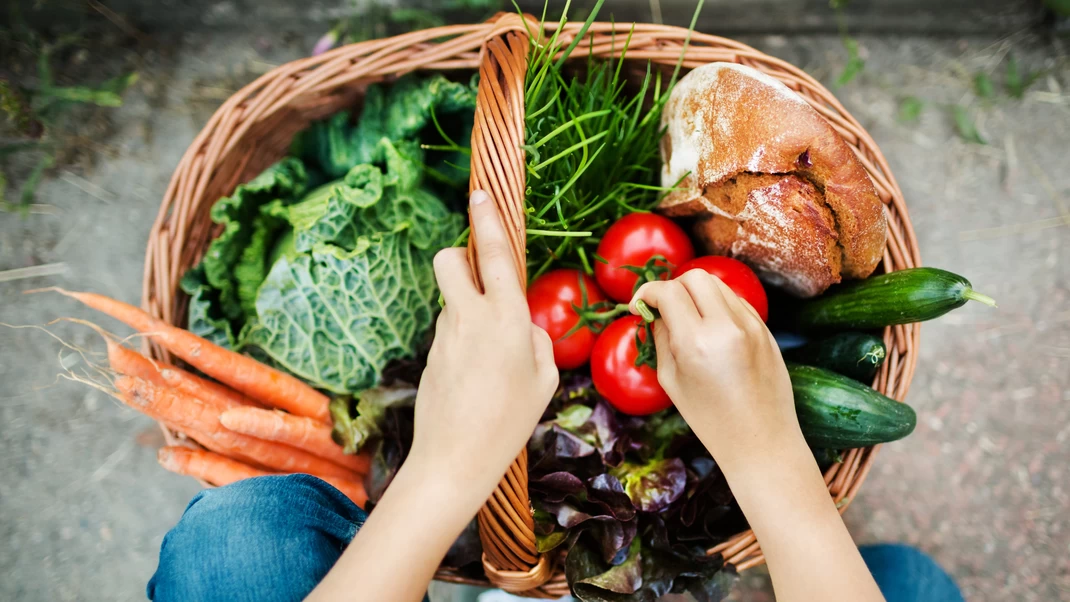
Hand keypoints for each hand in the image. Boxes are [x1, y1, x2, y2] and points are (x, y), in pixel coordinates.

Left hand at [408, 189, 558, 501]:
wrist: (454, 459)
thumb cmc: (509, 421)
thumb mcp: (543, 379)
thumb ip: (537, 341)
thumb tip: (522, 326)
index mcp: (506, 318)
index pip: (495, 255)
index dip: (488, 221)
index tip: (480, 194)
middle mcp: (469, 317)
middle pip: (451, 261)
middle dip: (459, 256)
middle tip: (477, 278)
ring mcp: (444, 335)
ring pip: (453, 302)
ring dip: (469, 313)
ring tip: (490, 365)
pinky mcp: (430, 354)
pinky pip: (450, 334)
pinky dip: (463, 344)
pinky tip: (474, 383)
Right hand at [630, 269, 803, 471]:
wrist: (761, 440)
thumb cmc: (710, 418)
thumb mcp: (671, 380)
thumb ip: (661, 338)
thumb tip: (655, 312)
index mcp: (696, 342)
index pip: (668, 292)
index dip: (647, 293)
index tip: (638, 306)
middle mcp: (726, 326)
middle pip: (694, 277)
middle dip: (673, 287)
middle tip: (664, 309)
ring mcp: (751, 325)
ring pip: (717, 285)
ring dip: (697, 293)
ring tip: (688, 319)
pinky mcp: (765, 329)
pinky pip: (736, 301)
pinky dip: (718, 305)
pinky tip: (711, 329)